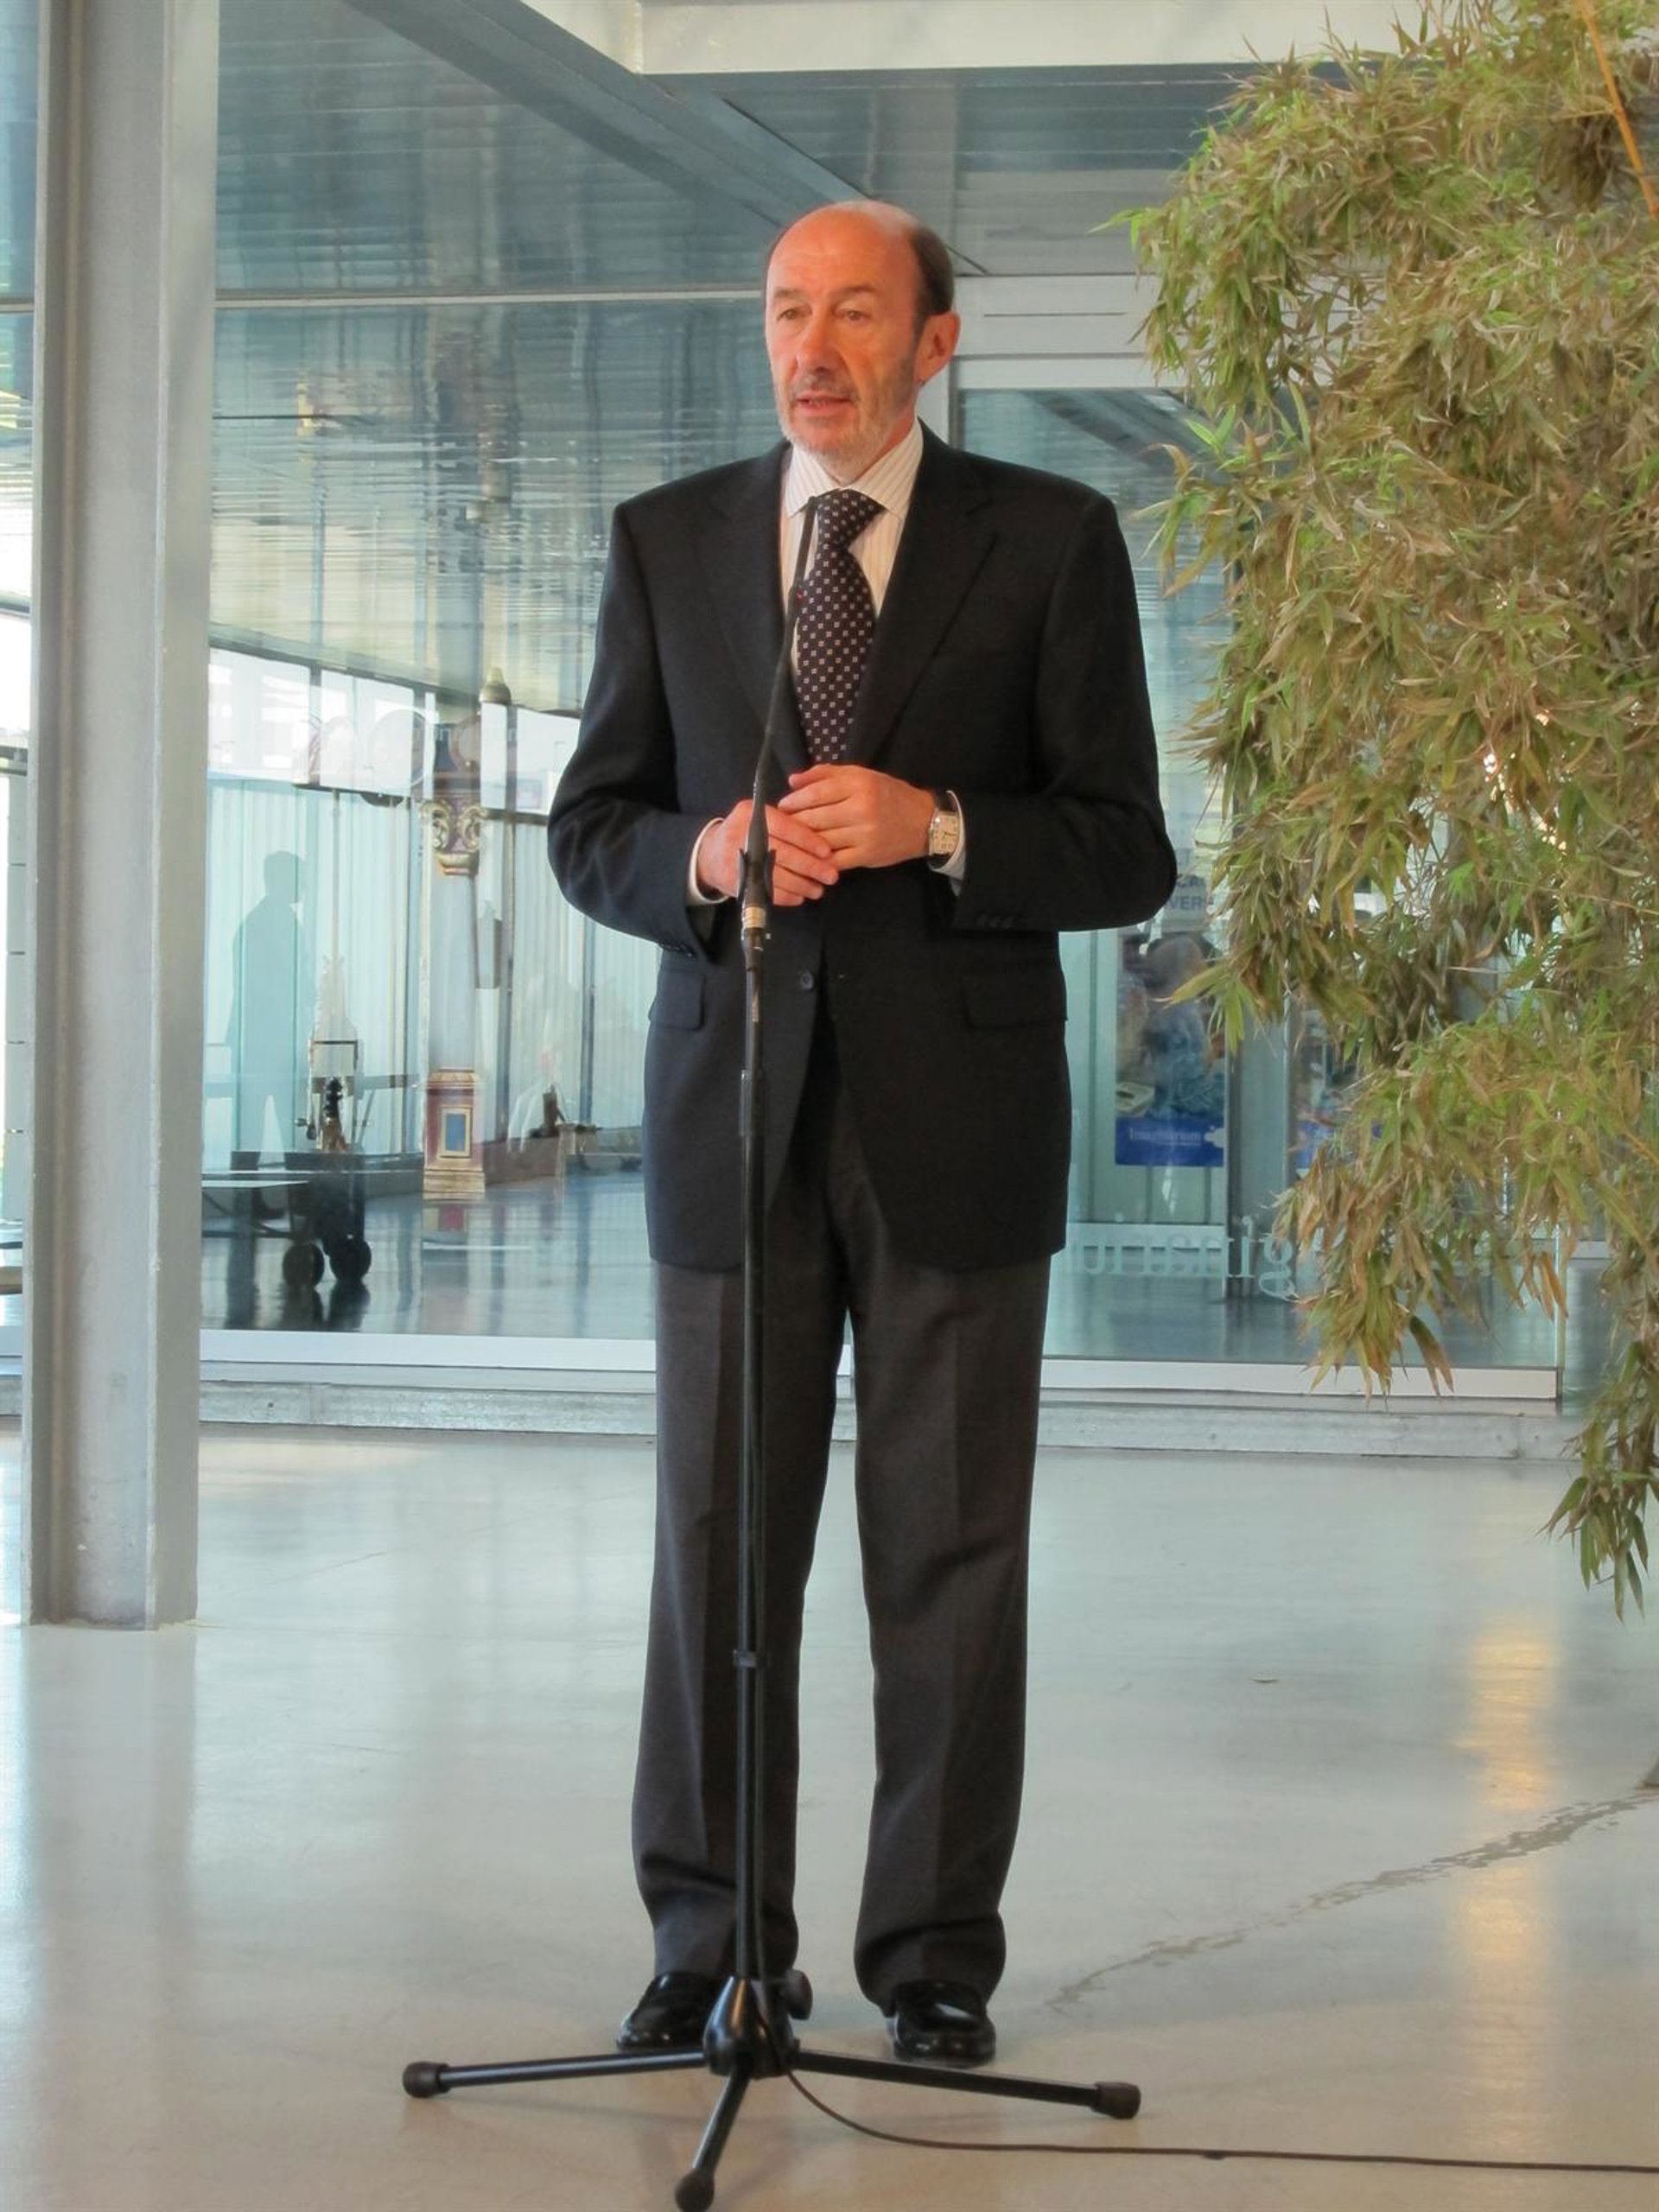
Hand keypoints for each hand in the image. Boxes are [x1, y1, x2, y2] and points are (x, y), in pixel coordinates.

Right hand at [695, 798, 838, 905]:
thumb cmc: (744, 831)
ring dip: (802, 885)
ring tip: (819, 889)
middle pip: (783, 854)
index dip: (809, 841)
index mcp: (751, 815)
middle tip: (831, 875)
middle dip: (811, 866)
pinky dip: (787, 896)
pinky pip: (766, 892)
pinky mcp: (735, 882)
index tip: (827, 851)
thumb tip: (821, 836)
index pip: (786, 827)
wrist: (710, 853)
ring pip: (777, 876)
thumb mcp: (758, 816)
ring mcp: (737, 861)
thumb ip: (784, 821)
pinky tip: (800, 896)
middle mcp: (742, 836)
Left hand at [777, 765, 932, 871]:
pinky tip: (810, 857)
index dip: (794, 801)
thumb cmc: (888, 795)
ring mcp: (864, 834)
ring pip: (821, 840)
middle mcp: (861, 808)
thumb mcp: (862, 775)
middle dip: (793, 822)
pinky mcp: (866, 855)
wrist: (923, 822)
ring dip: (802, 842)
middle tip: (781, 825)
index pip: (815, 793)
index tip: (783, 806)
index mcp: (859, 784)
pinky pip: (834, 860)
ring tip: (791, 840)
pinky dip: (819, 859)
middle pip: (814, 818)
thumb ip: (826, 774)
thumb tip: (793, 781)